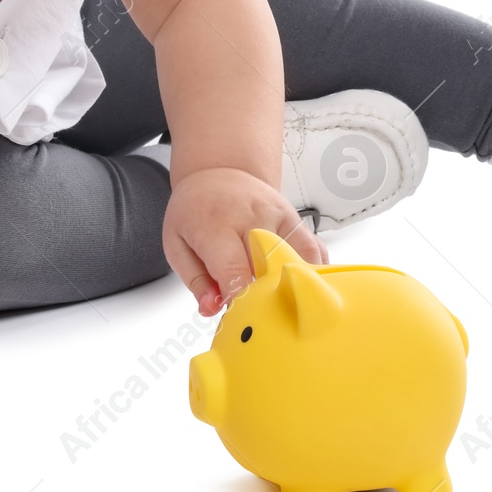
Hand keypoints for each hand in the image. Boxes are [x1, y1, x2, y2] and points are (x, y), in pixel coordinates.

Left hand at [163, 166, 328, 317]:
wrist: (219, 173)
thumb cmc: (196, 210)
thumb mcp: (177, 243)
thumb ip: (196, 282)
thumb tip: (213, 309)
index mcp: (216, 224)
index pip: (234, 269)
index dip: (240, 299)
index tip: (240, 316)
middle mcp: (251, 217)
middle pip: (271, 267)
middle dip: (269, 299)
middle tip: (262, 318)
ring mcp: (278, 217)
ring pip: (300, 259)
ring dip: (297, 287)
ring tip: (288, 307)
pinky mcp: (297, 220)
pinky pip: (315, 252)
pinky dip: (314, 273)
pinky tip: (304, 288)